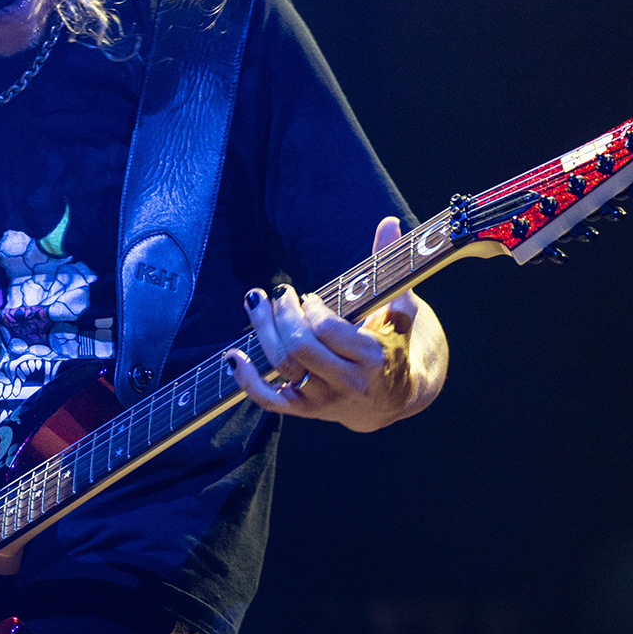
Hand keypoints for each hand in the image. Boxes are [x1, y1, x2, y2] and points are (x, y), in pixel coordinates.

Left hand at [227, 217, 424, 430]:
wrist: (393, 400)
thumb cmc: (394, 346)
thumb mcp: (399, 310)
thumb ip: (390, 269)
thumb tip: (389, 222)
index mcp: (372, 357)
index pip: (329, 330)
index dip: (311, 309)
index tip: (308, 298)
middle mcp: (347, 382)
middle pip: (300, 348)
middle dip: (282, 316)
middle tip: (278, 293)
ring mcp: (324, 400)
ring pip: (282, 367)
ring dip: (261, 332)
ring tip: (254, 302)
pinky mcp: (306, 411)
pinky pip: (269, 400)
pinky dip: (246, 380)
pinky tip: (233, 356)